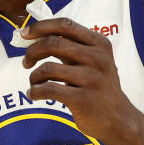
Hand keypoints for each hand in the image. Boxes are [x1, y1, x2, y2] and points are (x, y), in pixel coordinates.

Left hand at [20, 18, 139, 144]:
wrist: (119, 119)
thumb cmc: (98, 86)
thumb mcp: (92, 60)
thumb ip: (69, 46)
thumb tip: (33, 36)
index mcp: (99, 43)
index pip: (65, 24)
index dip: (41, 27)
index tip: (25, 33)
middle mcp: (98, 58)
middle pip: (52, 43)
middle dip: (32, 51)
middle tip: (26, 62)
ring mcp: (92, 79)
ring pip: (48, 68)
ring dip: (34, 76)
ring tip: (34, 83)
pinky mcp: (83, 99)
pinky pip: (48, 89)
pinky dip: (35, 91)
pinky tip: (34, 94)